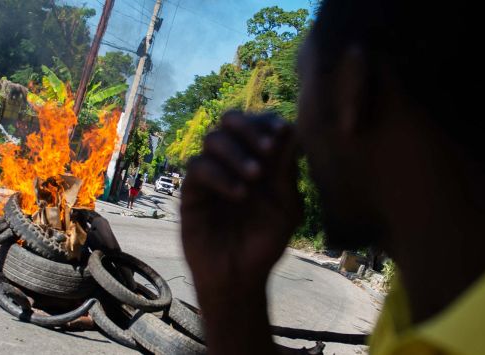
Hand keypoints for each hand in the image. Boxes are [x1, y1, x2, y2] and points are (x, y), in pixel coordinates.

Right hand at [181, 111, 302, 293]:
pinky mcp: (192, 190)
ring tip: (255, 176)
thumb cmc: (264, 244)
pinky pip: (199, 167)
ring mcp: (212, 173)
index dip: (269, 121)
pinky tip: (239, 194)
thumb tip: (291, 130)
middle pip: (231, 121)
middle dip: (249, 127)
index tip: (282, 131)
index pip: (260, 126)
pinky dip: (220, 175)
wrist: (238, 277)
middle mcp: (234, 161)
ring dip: (236, 152)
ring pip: (213, 139)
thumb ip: (286, 172)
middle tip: (267, 148)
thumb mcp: (285, 209)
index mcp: (260, 160)